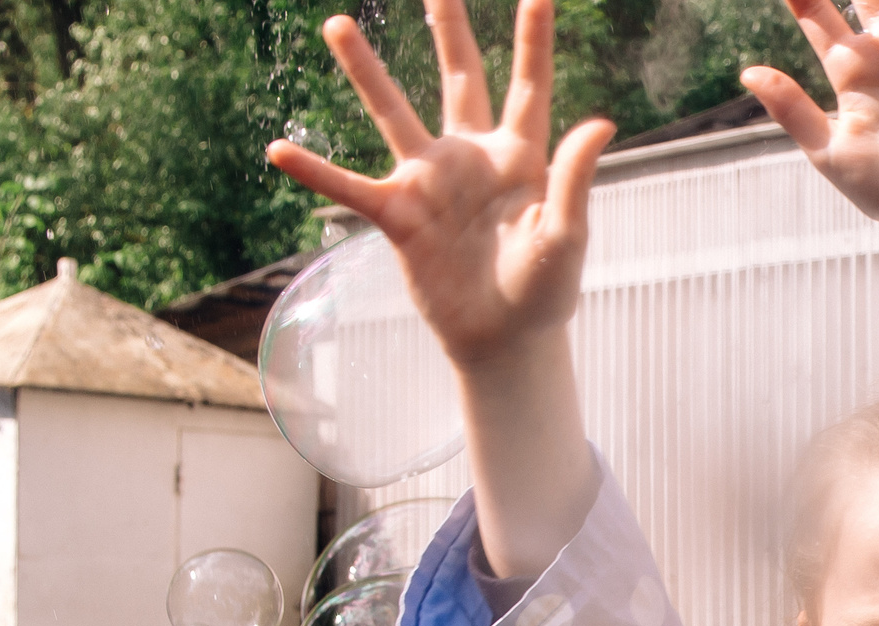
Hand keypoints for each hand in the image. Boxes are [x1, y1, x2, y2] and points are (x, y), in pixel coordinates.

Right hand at [265, 0, 615, 370]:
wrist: (504, 341)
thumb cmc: (544, 290)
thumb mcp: (566, 234)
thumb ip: (574, 177)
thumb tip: (600, 122)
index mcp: (520, 157)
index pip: (528, 88)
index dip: (533, 42)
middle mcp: (472, 157)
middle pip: (460, 79)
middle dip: (450, 30)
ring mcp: (431, 182)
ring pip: (393, 114)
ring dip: (366, 71)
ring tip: (337, 25)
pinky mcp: (399, 216)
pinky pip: (348, 188)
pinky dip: (315, 171)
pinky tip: (278, 149)